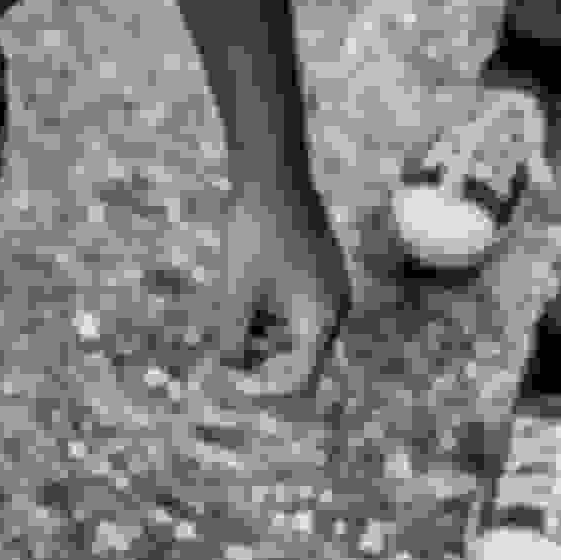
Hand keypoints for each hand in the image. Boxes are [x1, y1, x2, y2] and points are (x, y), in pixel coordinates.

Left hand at [208, 178, 350, 403]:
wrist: (272, 171)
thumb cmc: (253, 234)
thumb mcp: (234, 294)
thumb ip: (232, 341)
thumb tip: (232, 369)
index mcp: (321, 318)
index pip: (300, 379)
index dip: (263, 388)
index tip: (230, 380)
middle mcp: (336, 306)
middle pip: (301, 358)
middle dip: (262, 360)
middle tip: (224, 349)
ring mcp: (331, 286)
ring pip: (297, 331)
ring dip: (263, 334)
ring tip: (231, 313)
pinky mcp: (321, 269)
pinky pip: (298, 306)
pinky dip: (270, 310)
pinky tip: (245, 292)